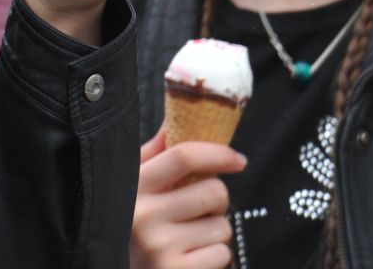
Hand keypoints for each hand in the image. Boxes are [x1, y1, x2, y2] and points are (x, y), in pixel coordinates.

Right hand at [132, 126, 245, 268]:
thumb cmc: (134, 226)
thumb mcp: (134, 186)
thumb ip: (155, 153)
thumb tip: (175, 117)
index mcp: (134, 187)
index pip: (183, 156)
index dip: (218, 153)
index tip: (238, 160)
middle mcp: (143, 216)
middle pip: (213, 191)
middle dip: (217, 201)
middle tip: (200, 210)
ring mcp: (159, 248)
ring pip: (222, 226)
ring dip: (215, 230)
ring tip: (191, 237)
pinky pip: (222, 254)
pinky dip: (214, 256)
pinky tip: (192, 257)